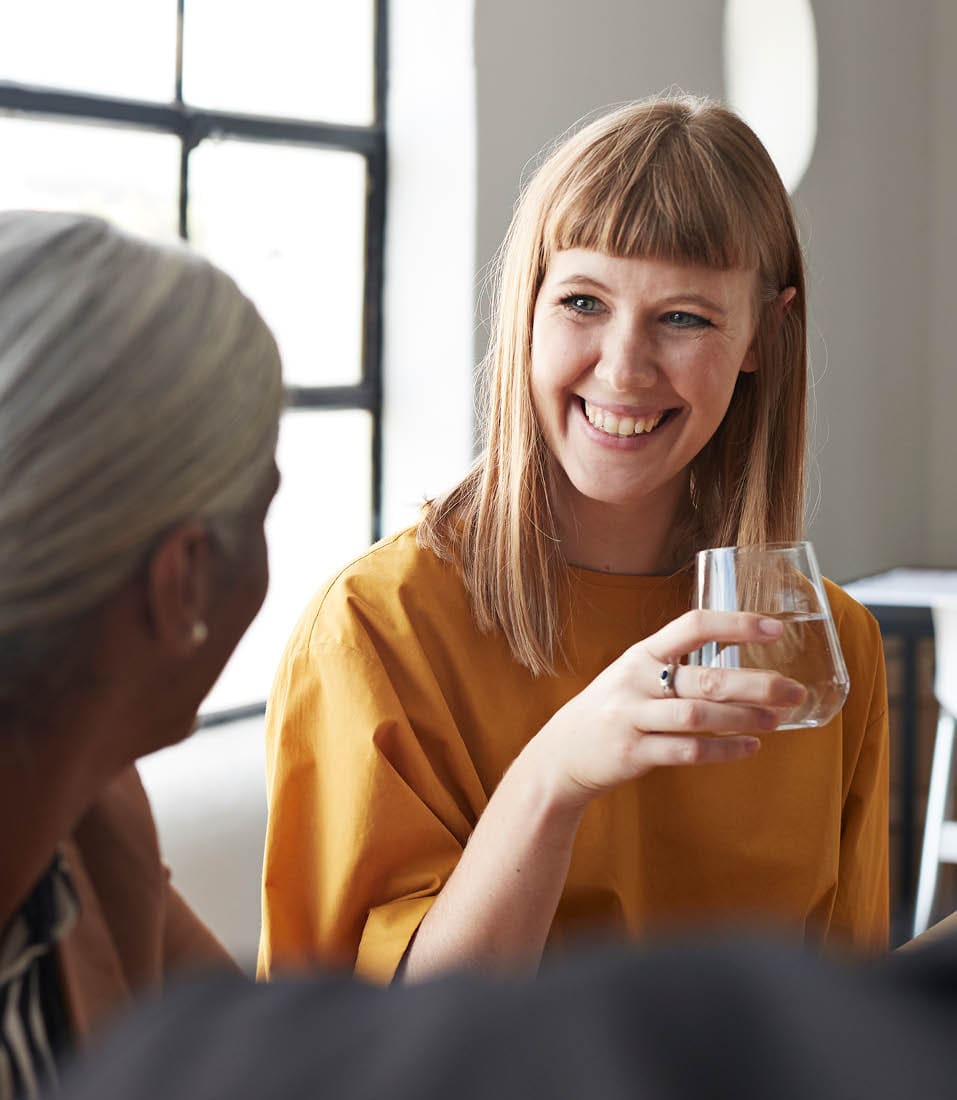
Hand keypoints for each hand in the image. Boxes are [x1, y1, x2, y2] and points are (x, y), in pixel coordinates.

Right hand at [530, 610, 806, 810]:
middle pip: (705, 677)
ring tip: (776, 719)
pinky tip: (750, 748)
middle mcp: (636, 681)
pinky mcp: (633, 753)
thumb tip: (742, 668)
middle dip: (756, 684)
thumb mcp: (634, 676)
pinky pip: (687, 751)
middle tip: (793, 689)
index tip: (775, 629)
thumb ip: (676, 668)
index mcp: (642, 654)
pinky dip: (723, 751)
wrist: (561, 753)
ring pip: (698, 716)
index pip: (693, 626)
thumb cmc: (612, 710)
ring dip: (744, 718)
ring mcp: (632, 717)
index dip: (736, 625)